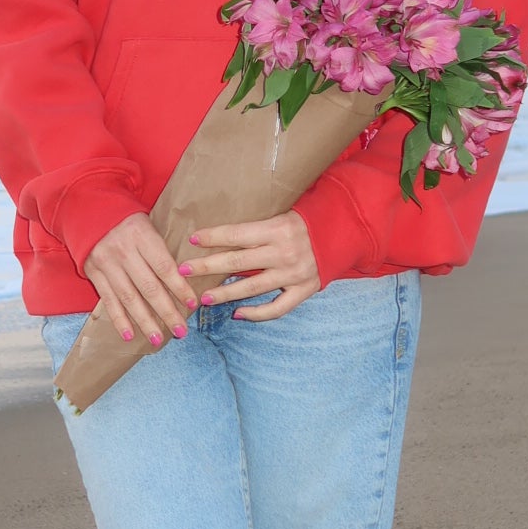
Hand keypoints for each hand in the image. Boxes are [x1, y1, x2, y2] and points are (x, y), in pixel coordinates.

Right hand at [84, 214, 197, 348]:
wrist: (89, 211)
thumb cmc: (128, 221)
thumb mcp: (147, 225)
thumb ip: (161, 250)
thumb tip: (186, 278)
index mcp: (141, 236)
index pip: (164, 267)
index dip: (179, 287)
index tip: (193, 304)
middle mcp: (123, 252)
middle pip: (149, 287)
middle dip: (167, 312)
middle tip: (181, 331)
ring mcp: (107, 264)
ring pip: (129, 298)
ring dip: (145, 322)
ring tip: (158, 339)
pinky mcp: (94, 274)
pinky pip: (109, 301)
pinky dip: (119, 320)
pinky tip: (129, 336)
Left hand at [181, 211, 319, 322]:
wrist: (344, 232)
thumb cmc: (307, 221)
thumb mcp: (284, 214)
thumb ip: (258, 227)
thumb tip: (221, 233)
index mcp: (278, 228)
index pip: (237, 233)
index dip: (213, 237)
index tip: (193, 239)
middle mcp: (285, 252)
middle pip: (237, 261)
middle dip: (207, 266)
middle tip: (183, 271)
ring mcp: (295, 274)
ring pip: (251, 287)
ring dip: (224, 294)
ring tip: (203, 297)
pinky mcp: (304, 291)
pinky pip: (276, 308)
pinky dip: (256, 314)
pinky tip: (237, 314)